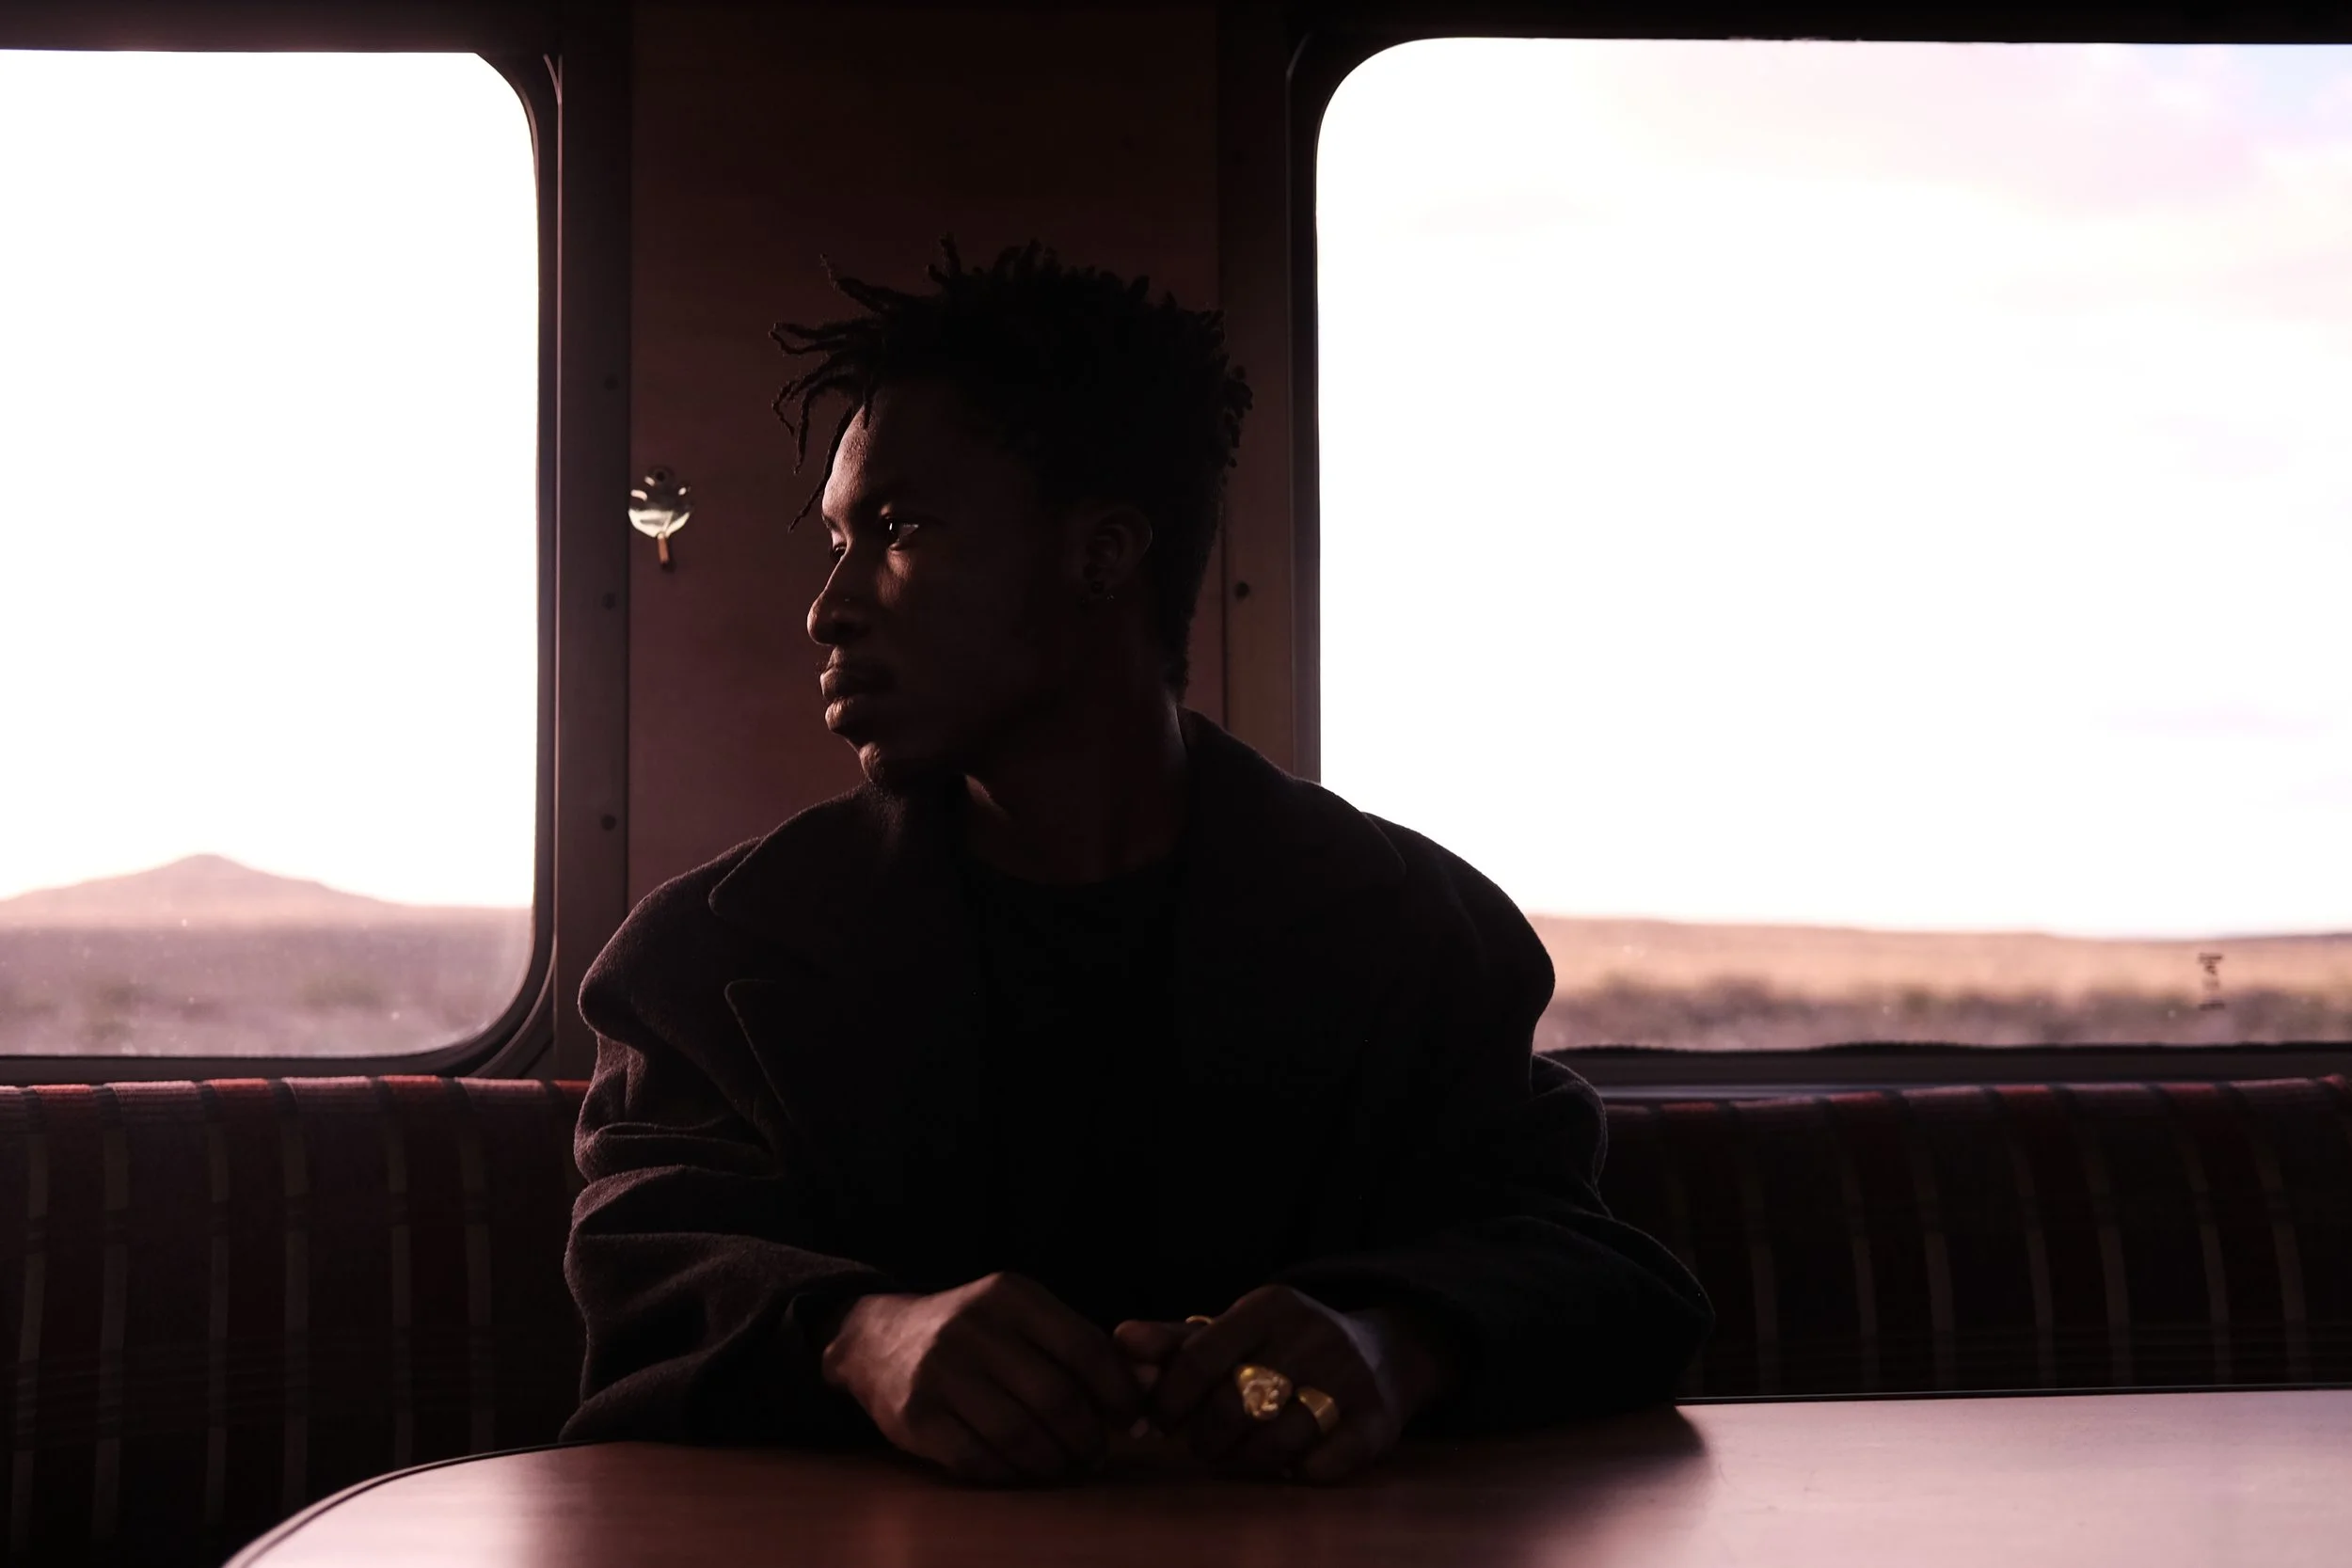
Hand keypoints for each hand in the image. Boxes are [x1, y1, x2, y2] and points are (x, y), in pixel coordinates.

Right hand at [820, 1272, 1143, 1483]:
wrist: (878, 1339)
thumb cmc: (975, 1335)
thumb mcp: (1023, 1319)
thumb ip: (1083, 1348)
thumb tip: (1150, 1386)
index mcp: (1012, 1295)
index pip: (1085, 1347)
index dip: (1118, 1393)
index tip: (1132, 1420)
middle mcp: (974, 1326)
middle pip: (1056, 1397)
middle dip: (1088, 1436)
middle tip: (1096, 1453)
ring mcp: (940, 1370)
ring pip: (1020, 1435)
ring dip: (1053, 1462)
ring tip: (1062, 1465)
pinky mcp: (915, 1414)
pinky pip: (979, 1461)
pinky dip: (1011, 1474)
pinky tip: (1021, 1470)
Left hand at [1113, 1286, 1454, 1482]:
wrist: (1384, 1350)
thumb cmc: (1285, 1345)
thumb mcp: (1234, 1330)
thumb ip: (1174, 1340)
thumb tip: (1120, 1341)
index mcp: (1269, 1306)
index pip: (1198, 1358)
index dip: (1168, 1400)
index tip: (1162, 1420)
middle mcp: (1312, 1335)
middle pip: (1233, 1406)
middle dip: (1206, 1438)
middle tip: (1204, 1443)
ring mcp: (1349, 1379)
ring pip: (1274, 1443)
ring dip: (1245, 1460)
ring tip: (1240, 1453)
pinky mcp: (1375, 1423)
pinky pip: (1318, 1468)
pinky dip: (1294, 1472)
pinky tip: (1289, 1459)